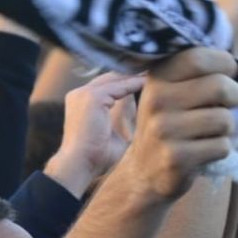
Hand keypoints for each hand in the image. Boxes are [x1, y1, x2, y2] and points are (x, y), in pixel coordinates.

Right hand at [44, 71, 145, 196]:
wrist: (79, 165)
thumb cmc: (95, 157)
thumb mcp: (114, 133)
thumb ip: (124, 118)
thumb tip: (147, 112)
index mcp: (80, 102)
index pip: (106, 85)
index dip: (127, 82)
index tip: (149, 81)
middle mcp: (79, 94)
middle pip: (111, 77)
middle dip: (133, 75)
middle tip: (157, 72)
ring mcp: (84, 94)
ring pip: (116, 78)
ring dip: (136, 77)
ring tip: (158, 74)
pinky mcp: (92, 97)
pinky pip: (120, 86)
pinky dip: (136, 84)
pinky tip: (151, 83)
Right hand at [115, 48, 237, 201]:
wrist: (145, 171)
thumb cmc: (170, 124)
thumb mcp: (170, 91)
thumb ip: (194, 71)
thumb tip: (234, 61)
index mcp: (156, 79)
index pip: (199, 57)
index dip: (224, 63)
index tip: (225, 74)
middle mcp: (156, 101)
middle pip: (220, 86)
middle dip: (235, 96)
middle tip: (228, 104)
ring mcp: (164, 130)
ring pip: (225, 120)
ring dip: (227, 127)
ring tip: (211, 131)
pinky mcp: (176, 158)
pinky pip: (222, 147)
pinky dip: (221, 149)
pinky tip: (203, 151)